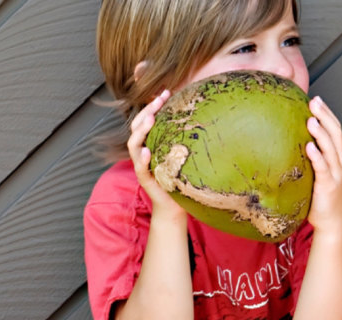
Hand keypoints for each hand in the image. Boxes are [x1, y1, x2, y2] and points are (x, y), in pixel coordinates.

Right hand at [128, 90, 185, 218]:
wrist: (175, 206)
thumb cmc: (181, 179)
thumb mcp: (185, 156)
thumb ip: (187, 140)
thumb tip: (207, 119)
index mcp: (151, 144)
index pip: (147, 120)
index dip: (153, 105)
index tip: (166, 92)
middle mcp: (143, 152)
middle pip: (138, 127)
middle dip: (147, 111)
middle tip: (159, 98)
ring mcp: (142, 165)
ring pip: (134, 144)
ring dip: (141, 130)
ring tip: (151, 118)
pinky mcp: (145, 180)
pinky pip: (140, 168)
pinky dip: (141, 158)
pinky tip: (146, 151)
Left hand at [304, 97, 341, 233]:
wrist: (334, 222)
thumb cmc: (324, 198)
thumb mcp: (321, 174)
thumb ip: (312, 158)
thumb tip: (292, 143)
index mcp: (340, 158)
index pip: (336, 130)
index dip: (328, 114)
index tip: (317, 100)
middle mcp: (341, 162)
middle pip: (336, 134)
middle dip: (325, 116)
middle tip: (314, 102)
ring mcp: (337, 174)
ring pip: (331, 148)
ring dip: (321, 133)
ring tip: (311, 119)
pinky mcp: (329, 185)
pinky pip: (323, 168)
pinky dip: (318, 156)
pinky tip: (309, 146)